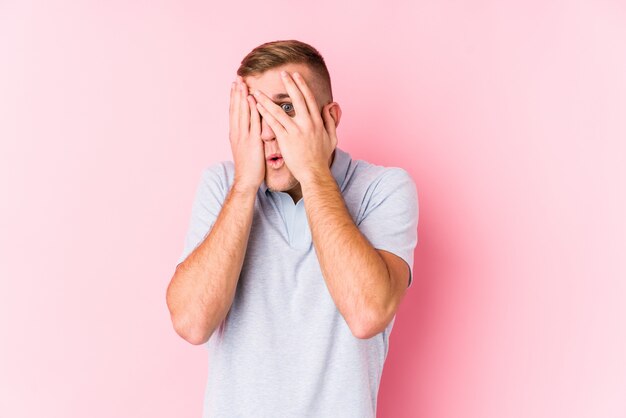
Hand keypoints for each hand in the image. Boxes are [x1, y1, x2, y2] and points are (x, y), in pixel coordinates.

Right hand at [229, 76, 264, 192]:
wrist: (246, 180)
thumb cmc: (250, 166)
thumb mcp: (248, 148)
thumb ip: (250, 135)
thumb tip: (254, 127)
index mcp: (236, 133)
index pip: (235, 112)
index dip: (235, 98)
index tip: (236, 85)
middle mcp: (237, 132)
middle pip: (236, 109)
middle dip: (236, 93)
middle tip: (237, 78)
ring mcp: (243, 136)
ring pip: (242, 112)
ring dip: (242, 97)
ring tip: (242, 83)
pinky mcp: (251, 141)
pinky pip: (252, 122)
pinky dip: (251, 110)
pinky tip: (252, 99)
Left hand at [252, 71, 337, 183]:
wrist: (314, 173)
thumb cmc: (321, 157)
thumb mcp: (332, 137)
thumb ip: (330, 120)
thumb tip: (329, 106)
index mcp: (317, 121)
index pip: (309, 98)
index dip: (302, 85)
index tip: (296, 75)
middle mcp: (307, 123)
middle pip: (297, 99)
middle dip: (289, 84)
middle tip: (282, 73)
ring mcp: (295, 131)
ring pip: (279, 110)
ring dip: (267, 99)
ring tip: (258, 91)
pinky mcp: (285, 139)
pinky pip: (273, 123)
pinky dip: (264, 113)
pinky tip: (257, 107)